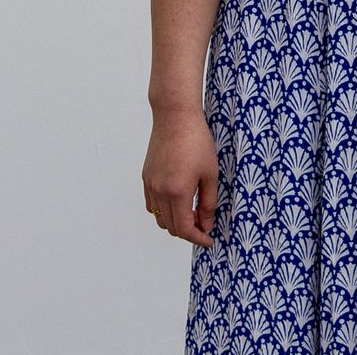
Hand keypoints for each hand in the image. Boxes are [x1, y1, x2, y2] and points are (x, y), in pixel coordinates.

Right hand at [142, 107, 218, 246]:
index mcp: (177, 192)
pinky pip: (152, 204)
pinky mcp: (146, 177)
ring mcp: (150, 185)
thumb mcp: (210, 173)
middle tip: (205, 224)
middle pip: (171, 227)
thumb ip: (208, 203)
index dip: (198, 239)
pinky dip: (164, 210)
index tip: (209, 240)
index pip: (184, 229)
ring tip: (192, 212)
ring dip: (175, 222)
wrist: (175, 117)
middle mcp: (160, 192)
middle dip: (189, 231)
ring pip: (160, 218)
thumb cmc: (197, 141)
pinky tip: (178, 200)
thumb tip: (206, 225)